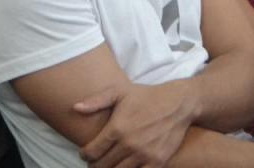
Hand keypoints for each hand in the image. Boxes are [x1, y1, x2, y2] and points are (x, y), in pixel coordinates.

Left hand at [74, 81, 195, 167]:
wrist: (178, 104)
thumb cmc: (146, 96)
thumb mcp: (120, 92)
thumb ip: (96, 101)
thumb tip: (75, 108)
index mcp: (117, 128)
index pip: (92, 151)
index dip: (84, 155)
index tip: (84, 153)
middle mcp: (129, 144)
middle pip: (102, 166)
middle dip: (95, 165)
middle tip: (95, 162)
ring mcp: (144, 155)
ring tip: (108, 165)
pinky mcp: (158, 162)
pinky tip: (125, 166)